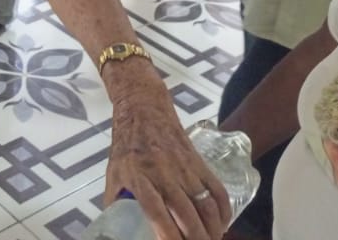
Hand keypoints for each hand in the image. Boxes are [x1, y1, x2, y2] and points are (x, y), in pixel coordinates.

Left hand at [106, 80, 230, 239]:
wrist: (144, 109)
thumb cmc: (126, 144)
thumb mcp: (114, 173)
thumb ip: (117, 201)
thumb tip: (118, 228)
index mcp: (140, 178)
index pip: (156, 211)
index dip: (167, 233)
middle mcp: (164, 174)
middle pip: (187, 213)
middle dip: (196, 239)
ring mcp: (185, 168)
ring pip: (206, 205)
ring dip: (213, 229)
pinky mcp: (199, 162)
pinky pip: (217, 189)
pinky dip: (224, 211)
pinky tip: (222, 224)